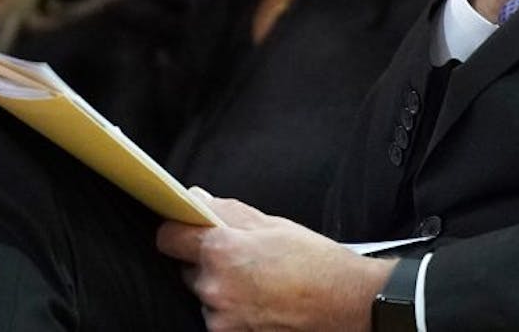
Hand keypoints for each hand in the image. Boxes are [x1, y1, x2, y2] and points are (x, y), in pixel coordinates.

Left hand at [156, 191, 393, 331]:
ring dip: (221, 291)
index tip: (184, 231)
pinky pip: (220, 320)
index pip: (169, 238)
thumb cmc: (317, 263)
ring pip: (205, 298)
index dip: (177, 231)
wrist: (349, 304)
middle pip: (188, 270)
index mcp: (221, 251)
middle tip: (242, 260)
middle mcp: (215, 288)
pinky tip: (262, 303)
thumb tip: (196, 198)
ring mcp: (222, 320)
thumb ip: (227, 211)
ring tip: (258, 285)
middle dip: (207, 263)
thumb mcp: (272, 224)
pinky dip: (234, 312)